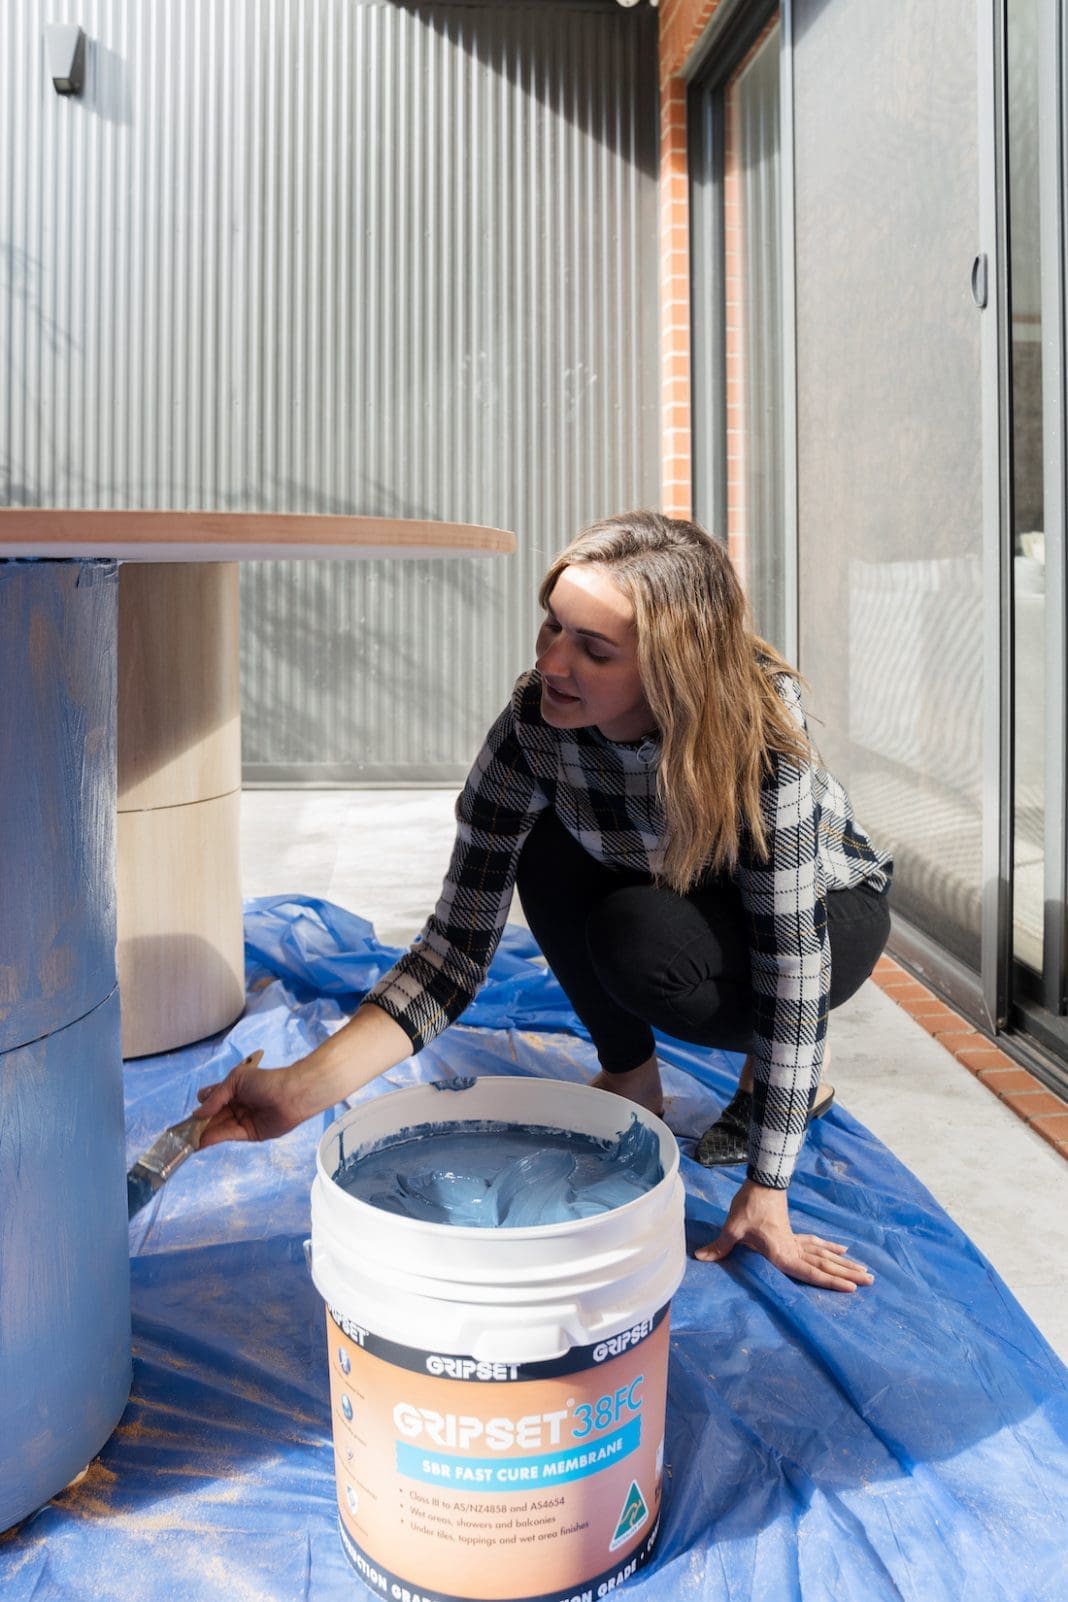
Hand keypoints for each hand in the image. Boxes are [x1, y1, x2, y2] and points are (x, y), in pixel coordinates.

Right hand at [194, 1051, 315, 1146]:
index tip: (188, 1115)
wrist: (291, 1095)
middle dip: (199, 1123)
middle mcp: (236, 1104)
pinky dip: (214, 1139)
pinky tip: (200, 1142)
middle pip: (213, 1115)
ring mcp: (242, 1119)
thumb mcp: (235, 1081)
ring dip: (203, 1133)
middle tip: (182, 1133)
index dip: (201, 1105)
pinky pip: (228, 1135)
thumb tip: (197, 1114)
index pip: (211, 1097)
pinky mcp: (248, 1133)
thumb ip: (216, 1098)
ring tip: (186, 1141)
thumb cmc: (265, 1082)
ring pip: (218, 1126)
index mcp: (233, 1088)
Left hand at [695, 1179, 873, 1292]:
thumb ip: (721, 1245)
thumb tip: (699, 1257)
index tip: (852, 1288)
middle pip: (825, 1264)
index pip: (810, 1271)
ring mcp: (796, 1240)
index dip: (831, 1281)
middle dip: (847, 1274)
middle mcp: (793, 1249)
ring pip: (825, 1255)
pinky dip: (829, 1247)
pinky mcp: (793, 1232)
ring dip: (844, 1263)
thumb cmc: (748, 1205)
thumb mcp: (733, 1226)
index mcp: (782, 1252)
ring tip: (865, 1271)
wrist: (760, 1181)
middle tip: (871, 1281)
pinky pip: (816, 1244)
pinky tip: (842, 1250)